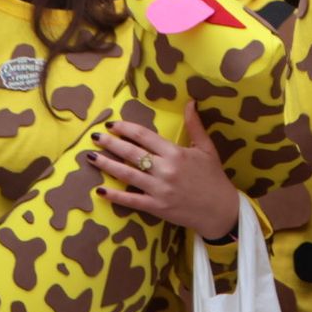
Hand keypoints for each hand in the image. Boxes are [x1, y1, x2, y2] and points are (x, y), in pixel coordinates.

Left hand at [90, 102, 239, 239]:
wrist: (220, 210)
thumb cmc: (213, 177)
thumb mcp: (206, 148)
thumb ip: (195, 125)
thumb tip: (190, 102)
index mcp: (176, 153)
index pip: (145, 136)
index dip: (126, 128)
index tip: (113, 124)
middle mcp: (165, 170)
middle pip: (131, 154)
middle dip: (111, 143)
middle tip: (95, 136)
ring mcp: (159, 189)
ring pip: (127, 174)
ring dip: (107, 165)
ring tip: (91, 157)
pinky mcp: (156, 207)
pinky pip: (131, 200)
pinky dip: (115, 195)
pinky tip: (100, 190)